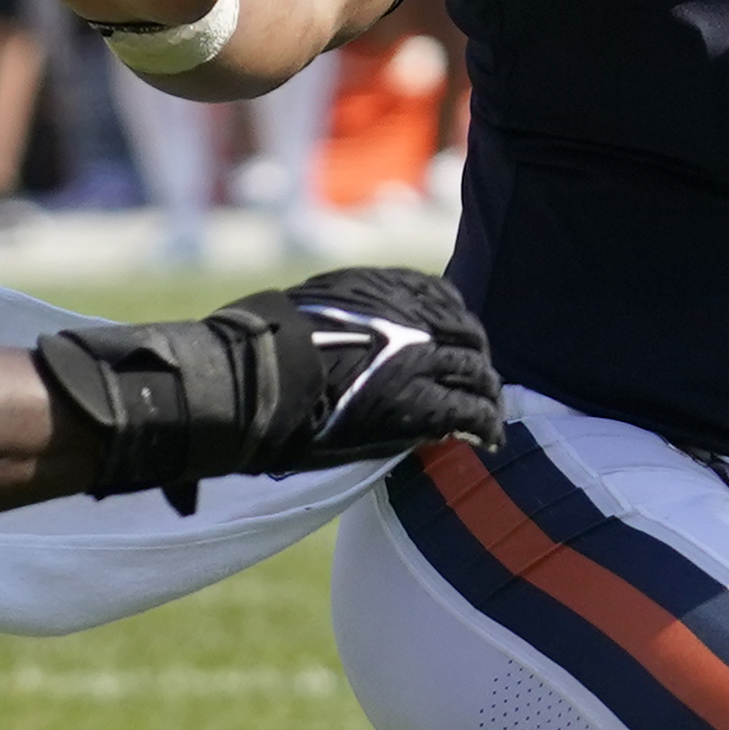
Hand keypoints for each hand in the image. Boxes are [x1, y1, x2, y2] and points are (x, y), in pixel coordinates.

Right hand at [31, 265, 503, 509]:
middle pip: (463, 329)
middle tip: (480, 384)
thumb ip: (306, 327)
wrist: (240, 385)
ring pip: (475, 370)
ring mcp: (414, 356)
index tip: (454, 341)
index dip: (451, 321)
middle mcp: (399, 313)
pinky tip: (487, 441)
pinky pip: (468, 410)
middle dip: (476, 358)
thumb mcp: (280, 319)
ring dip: (486, 393)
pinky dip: (484, 424)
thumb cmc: (238, 360)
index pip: (434, 292)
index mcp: (368, 288)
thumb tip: (288, 337)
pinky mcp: (417, 403)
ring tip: (490, 419)